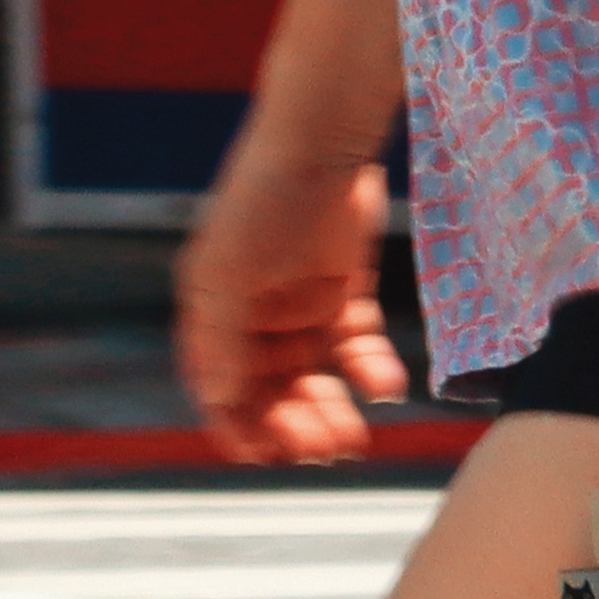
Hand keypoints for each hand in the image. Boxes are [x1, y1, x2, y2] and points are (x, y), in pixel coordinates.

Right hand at [174, 141, 408, 460]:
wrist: (322, 140)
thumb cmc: (263, 199)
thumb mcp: (229, 270)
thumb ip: (220, 338)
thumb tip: (216, 401)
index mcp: (212, 313)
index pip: (219, 386)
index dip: (235, 425)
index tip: (261, 459)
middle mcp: (252, 317)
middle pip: (269, 391)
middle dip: (292, 426)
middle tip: (324, 451)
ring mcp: (299, 306)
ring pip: (312, 379)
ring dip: (329, 412)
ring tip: (352, 439)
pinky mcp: (345, 292)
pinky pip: (357, 347)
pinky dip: (371, 370)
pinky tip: (386, 386)